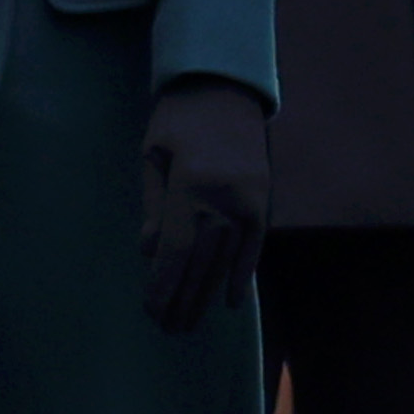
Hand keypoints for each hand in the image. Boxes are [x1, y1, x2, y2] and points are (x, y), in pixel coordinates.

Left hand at [139, 77, 268, 335]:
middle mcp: (224, 196)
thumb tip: (150, 254)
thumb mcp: (153, 154)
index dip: (164, 285)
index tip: (153, 311)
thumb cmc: (178, 118)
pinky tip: (232, 301)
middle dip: (183, 298)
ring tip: (191, 321)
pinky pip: (254, 245)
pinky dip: (243, 273)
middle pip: (201, 261)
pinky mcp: (264, 197)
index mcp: (190, 184)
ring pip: (227, 259)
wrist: (225, 85)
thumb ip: (153, 205)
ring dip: (208, 293)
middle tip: (169, 328)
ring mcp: (249, 199)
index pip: (176, 250)